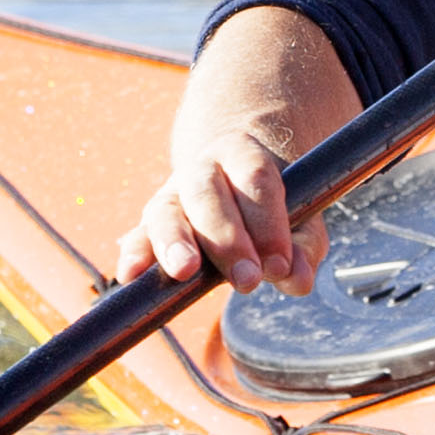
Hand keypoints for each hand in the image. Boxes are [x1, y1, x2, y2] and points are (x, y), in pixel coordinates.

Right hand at [119, 131, 316, 292]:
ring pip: (166, 213)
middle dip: (227, 240)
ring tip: (185, 272)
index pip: (255, 179)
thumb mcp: (299, 219)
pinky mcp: (149, 226)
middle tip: (248, 280)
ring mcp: (170, 197)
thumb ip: (303, 248)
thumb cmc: (270, 209)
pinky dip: (134, 257)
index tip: (280, 266)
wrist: (232, 182)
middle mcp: (201, 170)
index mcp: (242, 154)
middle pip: (208, 196)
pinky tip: (130, 277)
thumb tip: (297, 280)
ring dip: (175, 243)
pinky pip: (137, 238)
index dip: (268, 223)